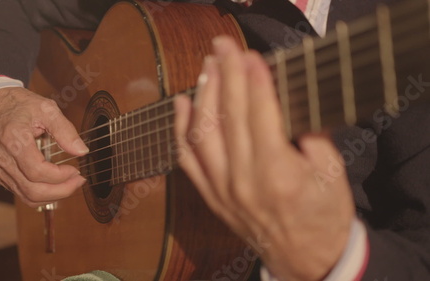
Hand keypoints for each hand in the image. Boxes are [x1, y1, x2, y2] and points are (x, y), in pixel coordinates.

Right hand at [0, 87, 88, 206]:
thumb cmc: (20, 105)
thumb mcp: (47, 109)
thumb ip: (65, 130)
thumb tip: (81, 151)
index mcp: (14, 140)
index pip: (37, 171)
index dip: (60, 176)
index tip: (75, 170)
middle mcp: (4, 159)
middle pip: (33, 190)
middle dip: (61, 191)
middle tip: (78, 181)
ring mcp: (1, 169)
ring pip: (27, 196)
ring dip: (53, 196)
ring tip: (70, 185)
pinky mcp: (1, 174)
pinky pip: (21, 194)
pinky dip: (41, 196)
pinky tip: (55, 186)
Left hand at [174, 37, 354, 279]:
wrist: (306, 260)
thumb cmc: (323, 216)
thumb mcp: (331, 173)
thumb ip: (308, 135)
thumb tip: (283, 103)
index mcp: (278, 174)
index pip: (260, 114)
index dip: (254, 80)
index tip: (248, 55)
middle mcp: (243, 181)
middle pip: (229, 117)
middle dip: (226, 75)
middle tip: (223, 47)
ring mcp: (222, 190)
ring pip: (203, 133)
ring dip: (203, 95)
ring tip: (207, 67)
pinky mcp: (211, 196)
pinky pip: (187, 159)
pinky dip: (181, 129)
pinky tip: (183, 103)